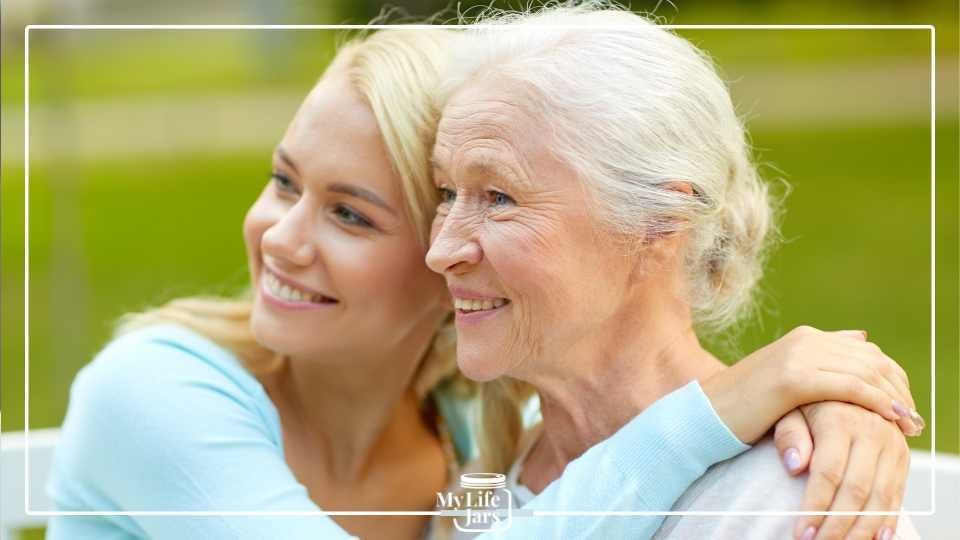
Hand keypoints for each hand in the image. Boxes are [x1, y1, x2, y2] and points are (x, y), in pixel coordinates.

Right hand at [702, 326, 922, 443]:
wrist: (707, 412)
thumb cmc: (745, 404)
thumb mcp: (786, 376)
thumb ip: (822, 357)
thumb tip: (862, 337)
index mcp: (804, 337)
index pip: (865, 350)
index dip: (891, 376)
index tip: (903, 403)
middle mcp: (804, 340)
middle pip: (870, 359)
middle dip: (897, 388)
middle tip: (912, 417)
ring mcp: (798, 356)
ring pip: (864, 372)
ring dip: (893, 398)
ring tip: (908, 422)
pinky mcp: (793, 378)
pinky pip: (849, 387)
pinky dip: (876, 402)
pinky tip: (889, 417)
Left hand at [775, 402, 909, 539]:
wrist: (842, 386)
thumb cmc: (808, 402)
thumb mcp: (789, 410)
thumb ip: (789, 436)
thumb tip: (795, 467)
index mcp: (840, 419)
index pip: (828, 472)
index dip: (815, 506)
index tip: (801, 532)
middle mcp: (872, 430)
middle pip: (856, 489)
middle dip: (836, 524)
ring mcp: (892, 444)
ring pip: (880, 497)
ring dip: (861, 529)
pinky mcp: (902, 456)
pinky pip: (897, 493)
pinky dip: (887, 519)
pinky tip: (875, 539)